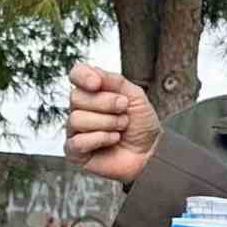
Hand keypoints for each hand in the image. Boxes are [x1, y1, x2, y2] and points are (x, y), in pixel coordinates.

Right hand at [64, 63, 160, 185]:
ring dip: (107, 123)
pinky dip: (99, 139)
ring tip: (121, 128)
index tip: (97, 83)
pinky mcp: (75, 152)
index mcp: (93, 91)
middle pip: (76, 97)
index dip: (83, 76)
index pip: (76, 75)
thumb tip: (94, 74)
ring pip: (77, 119)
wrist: (151, 152)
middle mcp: (81, 109)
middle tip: (124, 111)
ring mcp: (76, 131)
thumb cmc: (142, 125)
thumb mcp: (135, 96)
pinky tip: (113, 140)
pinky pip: (76, 142)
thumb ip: (114, 81)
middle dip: (105, 104)